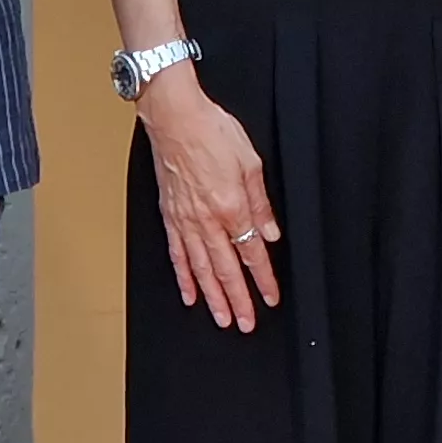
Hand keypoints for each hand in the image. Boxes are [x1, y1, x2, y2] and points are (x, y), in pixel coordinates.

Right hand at [134, 69, 279, 330]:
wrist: (175, 119)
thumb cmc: (213, 132)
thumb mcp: (251, 162)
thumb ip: (261, 202)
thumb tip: (269, 232)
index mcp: (231, 207)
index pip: (251, 252)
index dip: (263, 278)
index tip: (271, 297)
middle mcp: (207, 220)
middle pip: (226, 269)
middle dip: (238, 299)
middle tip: (246, 323)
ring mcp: (185, 221)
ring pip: (201, 268)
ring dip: (212, 297)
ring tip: (222, 318)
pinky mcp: (170, 216)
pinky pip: (177, 255)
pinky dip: (184, 277)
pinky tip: (190, 294)